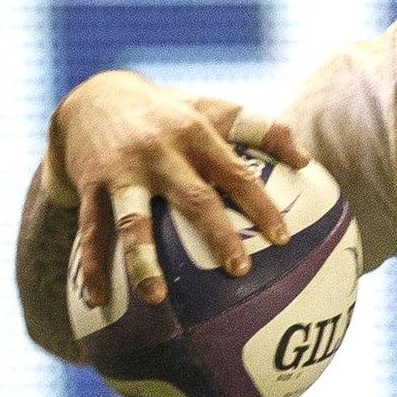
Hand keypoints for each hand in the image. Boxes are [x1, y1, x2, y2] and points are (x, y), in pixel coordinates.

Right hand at [53, 71, 308, 306]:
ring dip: (143, 260)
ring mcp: (122, 172)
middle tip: (239, 271)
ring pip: (133, 221)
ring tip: (156, 298)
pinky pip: (91, 231)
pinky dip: (91, 266)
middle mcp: (159, 153)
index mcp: (195, 135)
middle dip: (217, 235)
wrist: (94, 97)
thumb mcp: (213, 109)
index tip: (282, 238)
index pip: (235, 173)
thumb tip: (307, 160)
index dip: (260, 205)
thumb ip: (261, 129)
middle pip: (193, 198)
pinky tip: (97, 300)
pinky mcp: (90, 186)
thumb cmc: (169, 113)